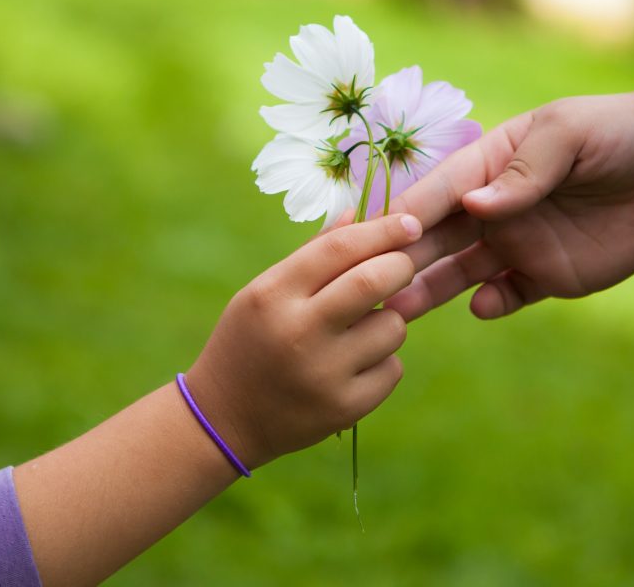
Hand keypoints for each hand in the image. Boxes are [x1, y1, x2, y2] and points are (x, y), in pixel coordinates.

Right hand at [185, 214, 420, 468]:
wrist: (224, 419)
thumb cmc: (250, 341)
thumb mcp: (264, 292)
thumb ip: (313, 254)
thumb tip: (359, 214)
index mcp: (272, 295)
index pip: (339, 248)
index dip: (382, 230)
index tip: (410, 223)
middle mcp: (297, 332)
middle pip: (374, 281)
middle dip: (401, 266)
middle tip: (403, 266)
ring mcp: (322, 374)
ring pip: (392, 327)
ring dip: (390, 320)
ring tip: (360, 330)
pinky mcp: (344, 408)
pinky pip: (392, 368)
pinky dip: (383, 361)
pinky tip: (353, 367)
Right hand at [384, 89, 633, 319]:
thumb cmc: (619, 133)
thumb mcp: (568, 134)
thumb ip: (524, 172)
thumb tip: (476, 207)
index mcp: (488, 167)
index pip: (436, 193)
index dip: (406, 214)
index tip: (371, 236)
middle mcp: (493, 210)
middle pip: (437, 239)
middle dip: (403, 260)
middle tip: (370, 284)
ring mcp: (517, 245)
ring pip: (461, 273)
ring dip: (432, 290)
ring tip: (402, 309)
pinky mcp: (546, 277)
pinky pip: (508, 296)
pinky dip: (491, 304)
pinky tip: (483, 306)